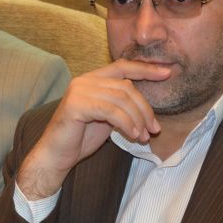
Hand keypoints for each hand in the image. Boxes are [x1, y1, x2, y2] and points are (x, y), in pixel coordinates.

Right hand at [17, 60, 168, 199]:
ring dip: (138, 119)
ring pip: (121, 99)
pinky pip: (111, 110)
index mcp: (91, 79)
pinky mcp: (75, 105)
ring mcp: (78, 91)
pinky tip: (132, 135)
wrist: (55, 156)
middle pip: (126, 86)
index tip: (167, 73)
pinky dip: (126, 123)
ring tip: (143, 137)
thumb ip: (121, 105)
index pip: (122, 66)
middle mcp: (84, 80)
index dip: (146, 69)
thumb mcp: (107, 117)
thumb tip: (148, 107)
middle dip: (145, 109)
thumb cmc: (80, 138)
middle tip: (154, 129)